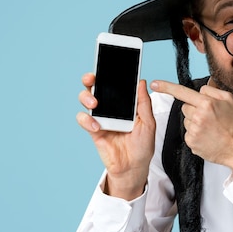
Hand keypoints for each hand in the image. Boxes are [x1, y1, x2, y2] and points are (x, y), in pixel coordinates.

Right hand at [76, 73, 155, 199]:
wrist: (134, 167)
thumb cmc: (143, 145)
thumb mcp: (149, 123)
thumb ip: (143, 103)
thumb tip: (141, 82)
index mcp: (125, 103)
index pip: (115, 84)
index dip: (109, 73)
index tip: (107, 64)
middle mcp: (111, 107)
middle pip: (96, 87)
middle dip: (91, 79)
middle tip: (93, 79)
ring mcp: (101, 118)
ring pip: (86, 100)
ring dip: (87, 97)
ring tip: (94, 104)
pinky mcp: (94, 130)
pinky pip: (84, 120)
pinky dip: (87, 120)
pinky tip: (96, 125)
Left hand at [150, 80, 232, 173]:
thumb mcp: (229, 100)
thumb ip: (211, 91)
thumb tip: (199, 91)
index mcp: (206, 104)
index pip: (182, 92)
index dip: (166, 87)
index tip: (155, 84)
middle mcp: (198, 116)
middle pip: (185, 107)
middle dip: (194, 109)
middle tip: (210, 117)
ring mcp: (193, 131)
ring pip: (186, 121)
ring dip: (195, 122)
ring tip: (211, 128)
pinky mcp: (191, 142)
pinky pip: (188, 133)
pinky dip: (196, 134)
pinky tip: (208, 136)